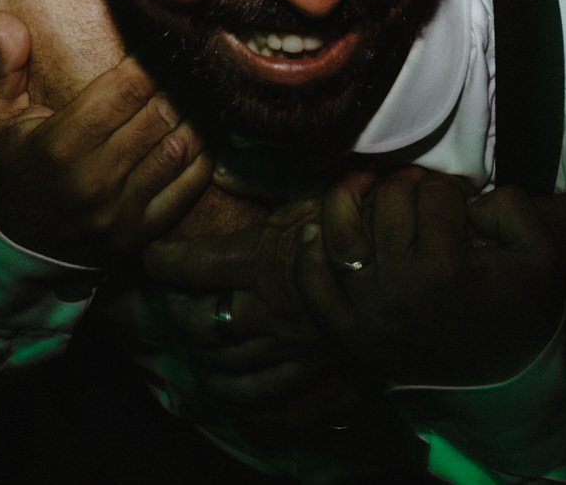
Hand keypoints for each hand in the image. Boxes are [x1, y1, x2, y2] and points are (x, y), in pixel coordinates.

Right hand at [0, 11, 212, 263]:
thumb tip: (5, 18)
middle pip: (157, 115)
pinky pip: (187, 189)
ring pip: (178, 149)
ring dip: (197, 115)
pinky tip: (204, 131)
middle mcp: (93, 180)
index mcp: (59, 145)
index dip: (151, 60)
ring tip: (200, 91)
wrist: (15, 245)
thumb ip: (1, 67)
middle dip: (178, 83)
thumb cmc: (9, 168)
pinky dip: (203, 156)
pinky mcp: (139, 234)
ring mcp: (119, 212)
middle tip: (188, 63)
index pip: (124, 89)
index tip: (162, 43)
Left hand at [144, 194, 373, 438]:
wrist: (413, 267)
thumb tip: (218, 171)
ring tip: (191, 338)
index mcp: (261, 260)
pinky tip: (221, 386)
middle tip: (168, 296)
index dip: (163, 261)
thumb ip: (259, 186)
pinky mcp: (310, 371)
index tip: (152, 256)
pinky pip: (261, 395)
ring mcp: (287, 345)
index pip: (191, 265)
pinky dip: (234, 395)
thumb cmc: (360, 224)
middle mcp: (267, 308)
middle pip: (198, 320)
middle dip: (173, 308)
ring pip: (222, 362)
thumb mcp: (308, 195)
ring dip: (198, 352)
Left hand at [297, 166, 562, 386]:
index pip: (436, 194)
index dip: (452, 187)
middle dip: (410, 184)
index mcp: (446, 269)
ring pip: (342, 230)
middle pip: (389, 201)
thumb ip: (511, 207)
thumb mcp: (542, 255)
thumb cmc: (521, 309)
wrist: (505, 377)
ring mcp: (368, 312)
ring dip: (349, 194)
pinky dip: (308, 252)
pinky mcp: (350, 334)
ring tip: (366, 184)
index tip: (462, 201)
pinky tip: (314, 227)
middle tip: (425, 195)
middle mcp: (400, 289)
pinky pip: (313, 286)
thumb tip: (466, 197)